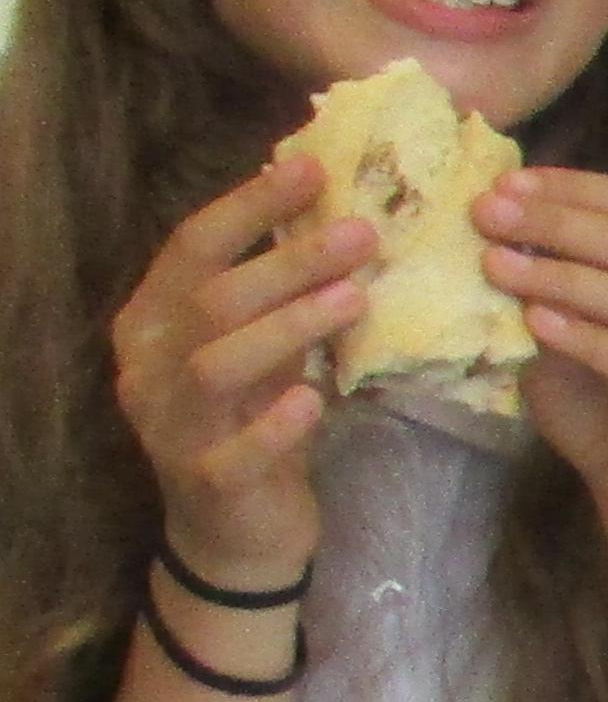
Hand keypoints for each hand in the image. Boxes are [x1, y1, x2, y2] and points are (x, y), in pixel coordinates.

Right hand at [111, 150, 367, 581]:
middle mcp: (150, 366)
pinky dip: (275, 423)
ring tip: (354, 297)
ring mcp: (171, 426)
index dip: (249, 205)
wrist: (235, 534)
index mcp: (154, 320)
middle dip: (287, 261)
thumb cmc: (253, 421)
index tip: (312, 167)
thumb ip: (277, 293)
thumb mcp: (261, 349)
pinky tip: (316, 397)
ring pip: (218, 364)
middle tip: (363, 233)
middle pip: (212, 298)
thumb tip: (335, 205)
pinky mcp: (205, 481)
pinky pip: (234, 450)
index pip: (192, 246)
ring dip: (288, 326)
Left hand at [485, 167, 607, 539]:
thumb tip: (480, 233)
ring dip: (559, 275)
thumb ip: (536, 290)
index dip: (566, 188)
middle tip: (487, 215)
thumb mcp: (554, 335)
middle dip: (553, 221)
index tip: (501, 185)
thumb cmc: (597, 409)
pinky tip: (536, 323)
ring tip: (494, 265)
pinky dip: (585, 338)